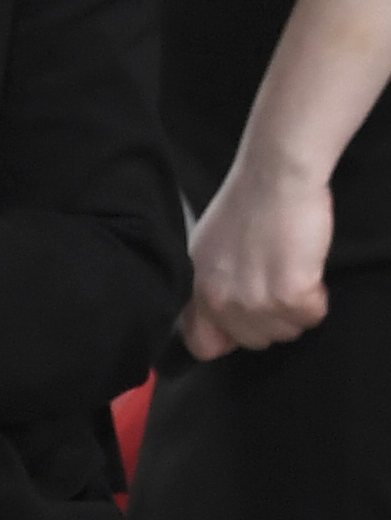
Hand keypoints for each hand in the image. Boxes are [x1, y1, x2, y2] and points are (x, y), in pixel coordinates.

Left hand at [183, 148, 329, 359]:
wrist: (276, 175)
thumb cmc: (249, 199)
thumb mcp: (209, 247)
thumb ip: (213, 282)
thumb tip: (222, 306)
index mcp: (202, 289)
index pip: (204, 344)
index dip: (229, 337)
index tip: (247, 322)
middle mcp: (223, 301)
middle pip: (255, 341)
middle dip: (272, 317)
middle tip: (281, 282)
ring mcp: (256, 301)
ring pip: (287, 330)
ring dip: (297, 307)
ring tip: (295, 270)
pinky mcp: (291, 294)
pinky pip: (312, 315)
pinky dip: (318, 297)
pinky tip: (309, 268)